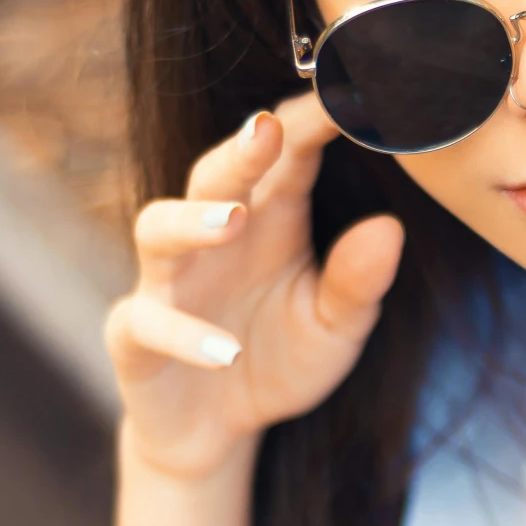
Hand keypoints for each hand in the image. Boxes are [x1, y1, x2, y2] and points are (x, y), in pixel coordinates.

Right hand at [106, 95, 404, 479]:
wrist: (216, 431)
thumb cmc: (279, 359)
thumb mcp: (336, 328)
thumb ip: (359, 283)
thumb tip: (390, 228)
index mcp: (269, 218)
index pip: (288, 153)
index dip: (313, 122)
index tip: (351, 94)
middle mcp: (212, 238)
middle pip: (215, 174)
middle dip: (241, 148)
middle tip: (270, 128)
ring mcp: (166, 282)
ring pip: (159, 228)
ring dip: (194, 219)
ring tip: (234, 219)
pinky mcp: (135, 337)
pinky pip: (147, 324)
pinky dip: (183, 335)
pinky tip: (226, 352)